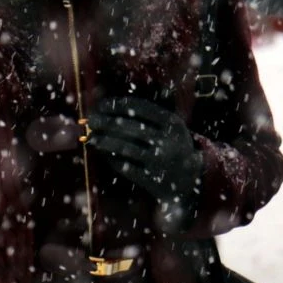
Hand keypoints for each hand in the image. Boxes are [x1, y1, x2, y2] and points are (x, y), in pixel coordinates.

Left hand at [87, 97, 204, 232]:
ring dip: (104, 141)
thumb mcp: (170, 127)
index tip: (102, 104)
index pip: (141, 108)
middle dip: (106, 122)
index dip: (119, 105)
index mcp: (173, 123)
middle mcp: (168, 141)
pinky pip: (126, 167)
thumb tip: (109, 102)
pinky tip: (102, 154)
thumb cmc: (173, 146)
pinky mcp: (153, 180)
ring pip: (125, 148)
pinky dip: (111, 159)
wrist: (192, 180)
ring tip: (91, 137)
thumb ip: (147, 114)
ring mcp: (161, 162)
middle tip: (91, 120)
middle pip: (130, 127)